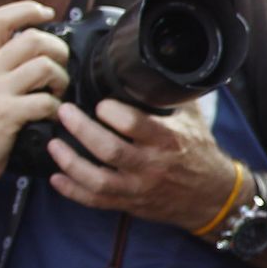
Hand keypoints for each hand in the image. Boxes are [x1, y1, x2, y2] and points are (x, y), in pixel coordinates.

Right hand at [0, 0, 69, 224]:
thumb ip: (5, 67)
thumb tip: (42, 49)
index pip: (0, 19)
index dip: (27, 9)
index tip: (48, 13)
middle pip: (33, 39)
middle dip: (59, 51)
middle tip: (61, 70)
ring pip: (44, 67)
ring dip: (61, 80)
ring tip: (57, 94)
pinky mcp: (6, 114)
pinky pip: (46, 101)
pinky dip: (57, 108)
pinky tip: (51, 116)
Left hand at [46, 97, 239, 228]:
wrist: (213, 196)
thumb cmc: (201, 153)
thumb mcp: (193, 120)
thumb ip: (172, 96)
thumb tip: (159, 64)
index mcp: (169, 140)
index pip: (135, 124)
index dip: (112, 111)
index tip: (100, 102)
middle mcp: (152, 165)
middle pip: (109, 149)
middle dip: (81, 129)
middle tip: (63, 112)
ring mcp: (139, 187)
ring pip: (98, 179)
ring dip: (70, 162)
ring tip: (54, 145)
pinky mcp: (131, 203)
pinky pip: (97, 201)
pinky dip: (73, 191)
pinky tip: (57, 177)